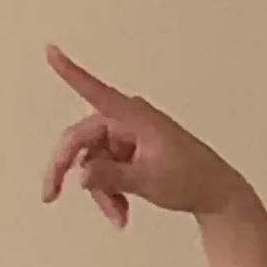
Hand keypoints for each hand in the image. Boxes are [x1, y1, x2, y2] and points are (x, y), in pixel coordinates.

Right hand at [42, 45, 243, 228]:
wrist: (215, 194)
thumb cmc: (191, 179)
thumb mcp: (148, 181)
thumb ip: (112, 177)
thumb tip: (81, 175)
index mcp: (135, 118)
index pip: (96, 92)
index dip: (70, 72)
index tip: (51, 50)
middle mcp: (128, 122)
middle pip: (82, 140)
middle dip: (71, 171)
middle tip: (50, 195)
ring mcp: (128, 139)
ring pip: (93, 163)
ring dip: (101, 192)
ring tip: (119, 216)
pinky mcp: (130, 153)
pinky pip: (106, 170)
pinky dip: (110, 192)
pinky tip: (122, 212)